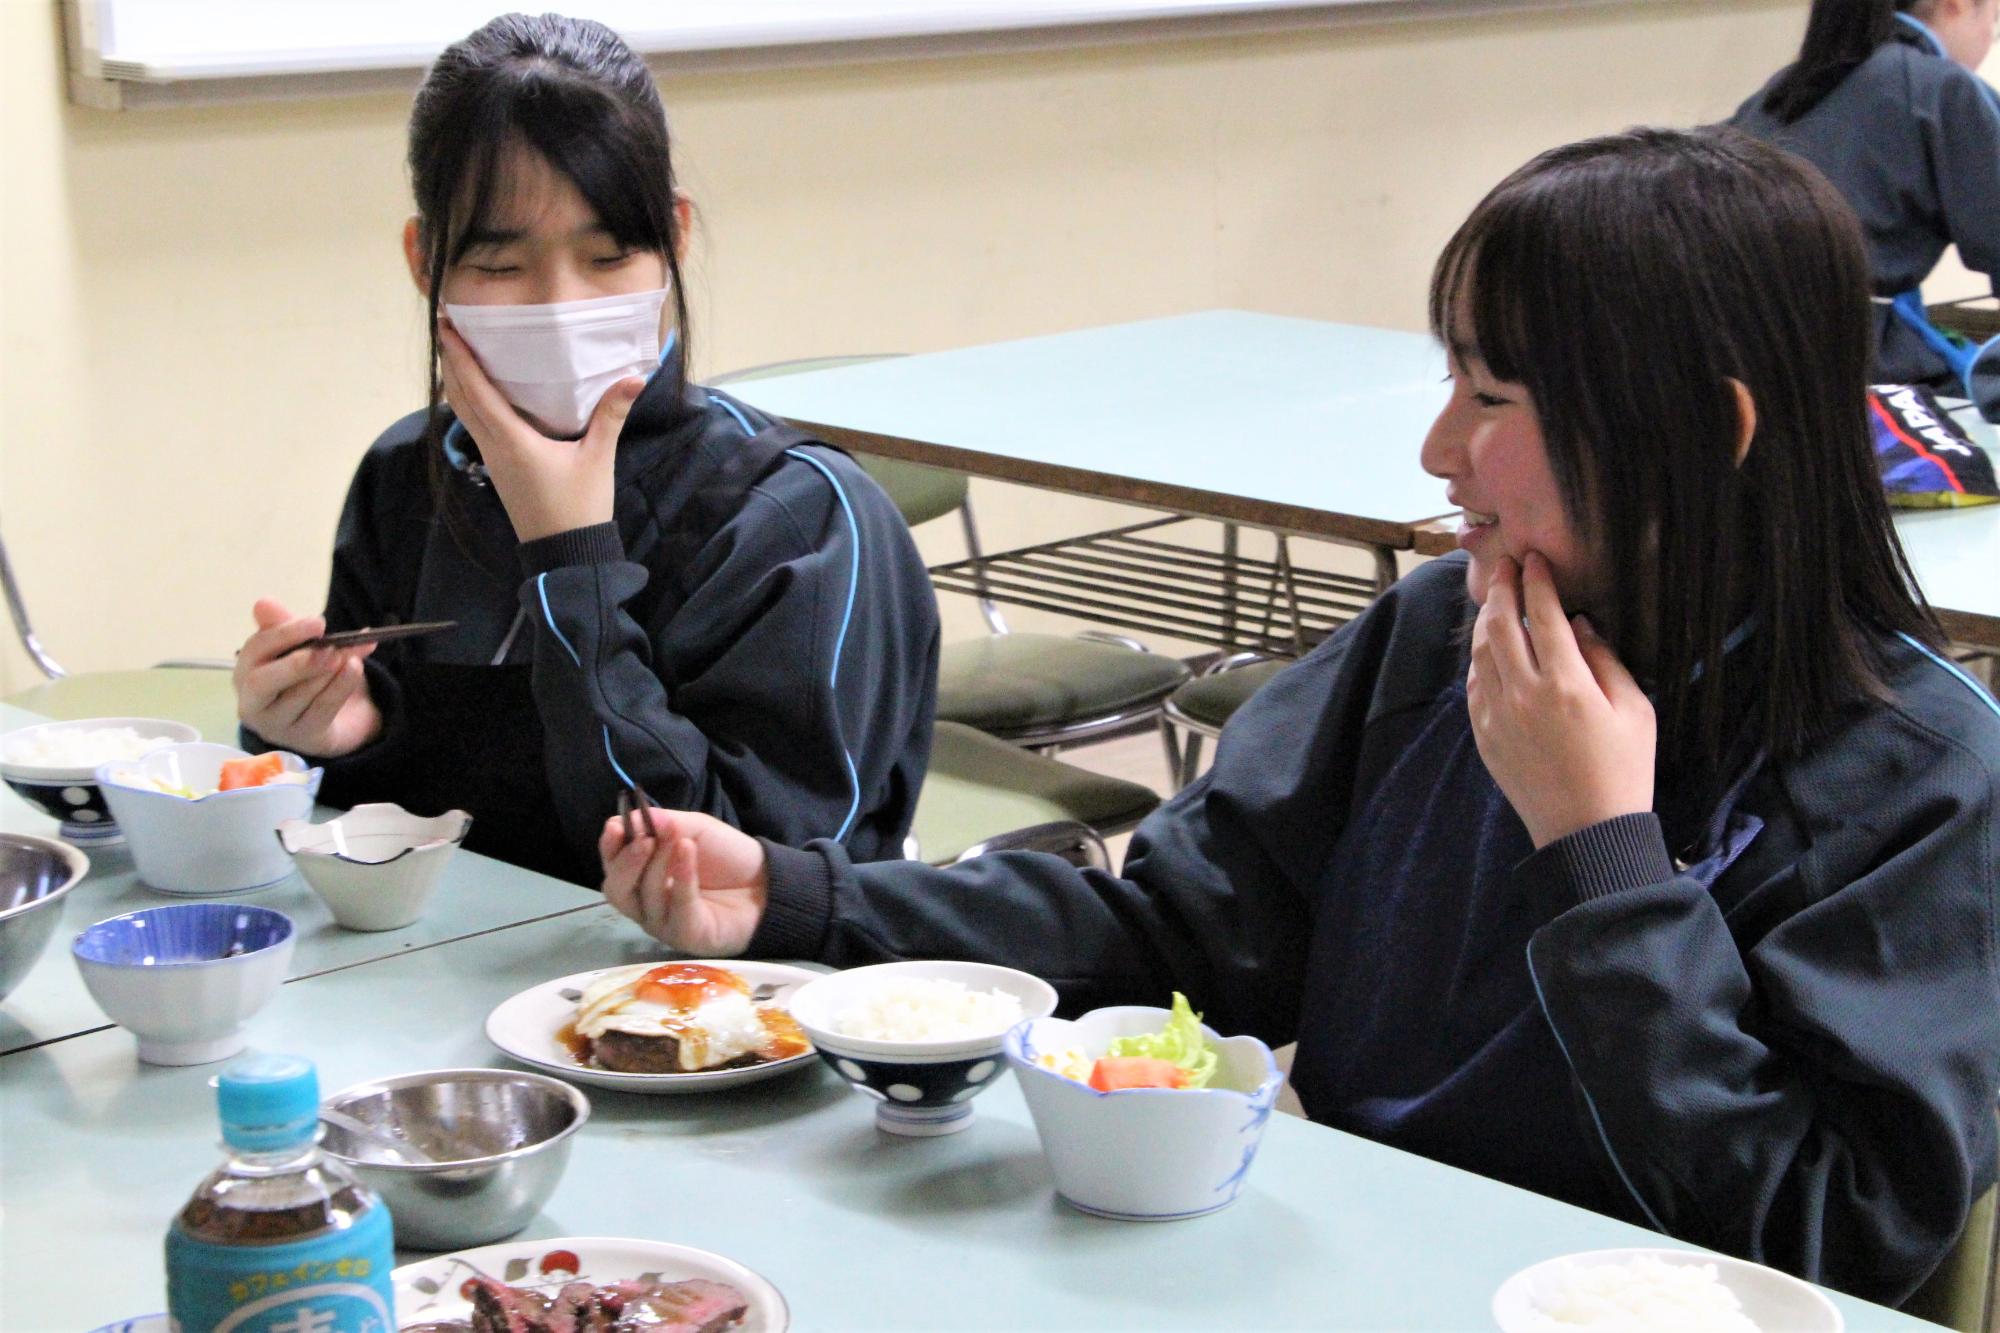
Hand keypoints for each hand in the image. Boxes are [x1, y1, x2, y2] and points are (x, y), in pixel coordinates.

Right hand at [232, 599, 381, 756]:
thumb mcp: (298, 648)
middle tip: (329, 648)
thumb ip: (285, 626)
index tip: (318, 623)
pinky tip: (355, 668)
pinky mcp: (304, 738)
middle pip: (262, 683)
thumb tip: (263, 603)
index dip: (284, 634)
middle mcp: (252, 702)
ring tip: (349, 656)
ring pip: (297, 698)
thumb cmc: (305, 678)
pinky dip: (340, 688)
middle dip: (297, 663)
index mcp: (245, 672)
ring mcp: (276, 725)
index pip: (255, 650)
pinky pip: (321, 712)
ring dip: (326, 674)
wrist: (331, 720)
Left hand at [438, 318, 641, 542]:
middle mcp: (493, 448)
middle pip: (460, 399)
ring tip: (455, 353)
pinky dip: (468, 403)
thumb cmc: (580, 506)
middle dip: (451, 363)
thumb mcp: (598, 458)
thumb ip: (610, 415)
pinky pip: (474, 427)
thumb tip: (635, 377)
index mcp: (512, 441)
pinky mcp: (498, 469)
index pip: (477, 392)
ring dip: (456, 382)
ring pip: (463, 414)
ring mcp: (492, 460)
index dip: (460, 358)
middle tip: (446, 328)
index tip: (448, 327)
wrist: (564, 553)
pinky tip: (478, 393)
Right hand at [598, 807, 770, 954]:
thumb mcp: (696, 829)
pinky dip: (682, 879)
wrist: (767, 883)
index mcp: (642, 876)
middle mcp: (646, 903)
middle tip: (645, 839)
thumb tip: (633, 817)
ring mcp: (664, 923)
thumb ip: (665, 823)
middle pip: (617, 890)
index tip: (615, 826)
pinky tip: (688, 853)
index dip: (609, 847)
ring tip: (680, 841)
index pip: (613, 865)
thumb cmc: (726, 856)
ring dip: (659, 865)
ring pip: (645, 899)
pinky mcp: (687, 936)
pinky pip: (677, 909)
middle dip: (626, 862)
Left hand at [1467, 553, 1655, 848]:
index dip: (1537, 581)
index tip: (1534, 558)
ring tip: (1495, 598)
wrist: (1587, 832)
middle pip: (1502, 624)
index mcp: (1566, 684)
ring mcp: (1497, 715)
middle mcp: (1524, 694)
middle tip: (1506, 565)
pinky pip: (1475, 684)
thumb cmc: (1624, 770)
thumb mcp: (1634, 710)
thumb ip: (1606, 660)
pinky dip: (1480, 658)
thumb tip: (1580, 624)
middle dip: (1502, 588)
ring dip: (1486, 619)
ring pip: (1481, 652)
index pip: (1544, 615)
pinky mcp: (1484, 735)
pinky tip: (1490, 647)